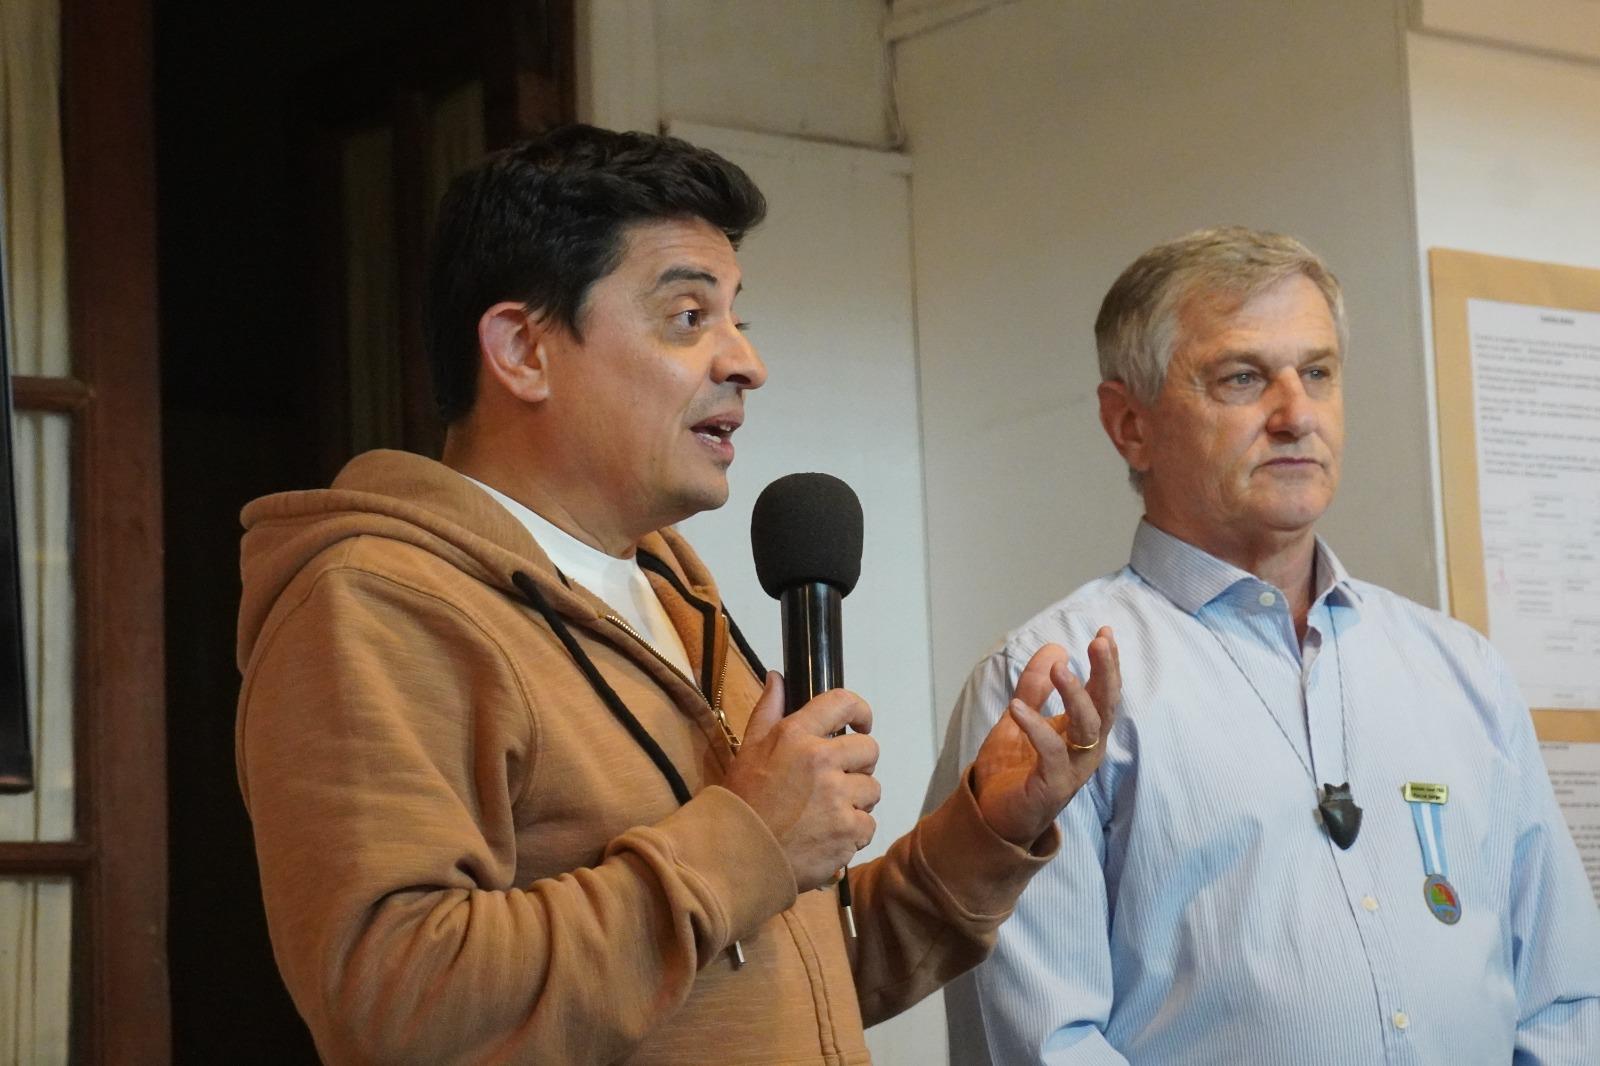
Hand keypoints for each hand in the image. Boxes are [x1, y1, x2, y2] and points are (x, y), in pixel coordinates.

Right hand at [723, 673, 881, 890]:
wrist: (738, 855)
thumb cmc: (743, 800)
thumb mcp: (749, 749)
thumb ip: (768, 710)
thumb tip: (777, 677)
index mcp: (797, 735)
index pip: (844, 703)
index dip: (861, 711)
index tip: (862, 724)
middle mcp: (822, 760)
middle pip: (869, 750)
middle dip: (859, 765)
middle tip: (838, 782)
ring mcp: (838, 797)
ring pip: (872, 790)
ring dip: (857, 802)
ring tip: (829, 814)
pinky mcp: (848, 830)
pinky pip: (868, 825)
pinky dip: (854, 834)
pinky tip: (829, 837)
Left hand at [971, 627, 1119, 846]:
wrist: (988, 817)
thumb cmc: (1010, 770)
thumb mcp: (1019, 718)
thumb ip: (1034, 687)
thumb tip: (1055, 648)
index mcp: (1080, 732)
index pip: (1102, 693)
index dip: (1107, 665)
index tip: (1105, 632)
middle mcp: (1084, 749)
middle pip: (1106, 707)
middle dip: (1106, 673)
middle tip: (1100, 642)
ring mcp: (1072, 770)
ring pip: (1087, 728)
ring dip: (1075, 695)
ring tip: (1059, 667)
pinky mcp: (1052, 787)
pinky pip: (1051, 753)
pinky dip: (1035, 726)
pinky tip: (1017, 707)